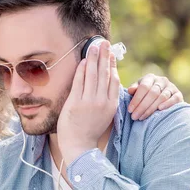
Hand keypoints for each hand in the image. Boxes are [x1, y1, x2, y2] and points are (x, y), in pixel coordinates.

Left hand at [57, 41, 119, 164]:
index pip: (113, 79)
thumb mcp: (105, 116)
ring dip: (93, 58)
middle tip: (104, 43)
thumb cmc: (90, 131)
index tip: (111, 54)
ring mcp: (89, 102)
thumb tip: (107, 85)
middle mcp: (102, 101)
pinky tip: (82, 61)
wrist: (79, 146)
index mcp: (111, 104)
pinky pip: (79, 82)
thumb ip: (106, 101)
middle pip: (104, 73)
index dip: (112, 65)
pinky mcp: (76, 103)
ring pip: (92, 74)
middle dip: (104, 56)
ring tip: (93, 46)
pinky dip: (81, 70)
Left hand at [127, 74, 183, 119]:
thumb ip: (134, 90)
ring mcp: (171, 87)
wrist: (160, 98)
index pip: (143, 87)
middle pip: (152, 93)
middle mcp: (161, 80)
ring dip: (151, 108)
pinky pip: (174, 99)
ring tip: (142, 117)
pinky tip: (160, 109)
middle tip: (135, 117)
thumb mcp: (138, 91)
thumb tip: (130, 90)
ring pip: (162, 97)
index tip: (130, 110)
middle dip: (142, 106)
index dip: (136, 99)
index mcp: (150, 78)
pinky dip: (167, 104)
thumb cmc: (145, 95)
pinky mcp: (178, 94)